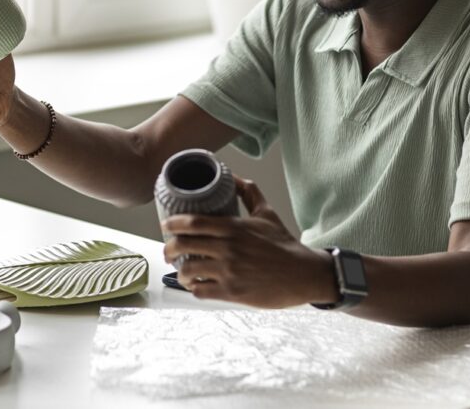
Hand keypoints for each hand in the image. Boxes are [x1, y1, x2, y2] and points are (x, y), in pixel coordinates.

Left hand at [162, 177, 333, 307]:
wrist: (303, 274)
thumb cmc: (284, 244)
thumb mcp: (266, 213)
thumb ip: (249, 192)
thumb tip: (234, 176)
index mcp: (233, 228)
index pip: (193, 222)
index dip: (174, 223)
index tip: (166, 226)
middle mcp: (228, 248)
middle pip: (184, 246)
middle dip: (169, 249)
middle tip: (169, 252)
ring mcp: (229, 271)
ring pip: (189, 270)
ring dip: (181, 272)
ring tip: (183, 272)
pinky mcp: (232, 292)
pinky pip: (201, 291)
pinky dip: (194, 289)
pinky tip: (197, 286)